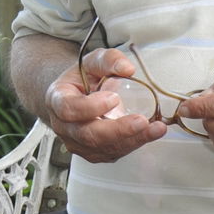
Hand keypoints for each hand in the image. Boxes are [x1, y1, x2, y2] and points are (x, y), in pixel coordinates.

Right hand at [43, 47, 166, 162]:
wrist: (77, 97)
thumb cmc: (82, 80)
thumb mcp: (92, 62)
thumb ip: (108, 60)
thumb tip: (127, 68)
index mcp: (58, 100)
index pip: (68, 109)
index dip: (90, 107)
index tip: (113, 98)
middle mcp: (64, 127)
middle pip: (88, 135)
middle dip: (118, 130)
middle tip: (141, 121)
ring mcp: (78, 143)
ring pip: (103, 148)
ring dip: (132, 140)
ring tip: (155, 128)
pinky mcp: (94, 153)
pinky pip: (113, 153)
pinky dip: (134, 143)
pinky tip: (150, 133)